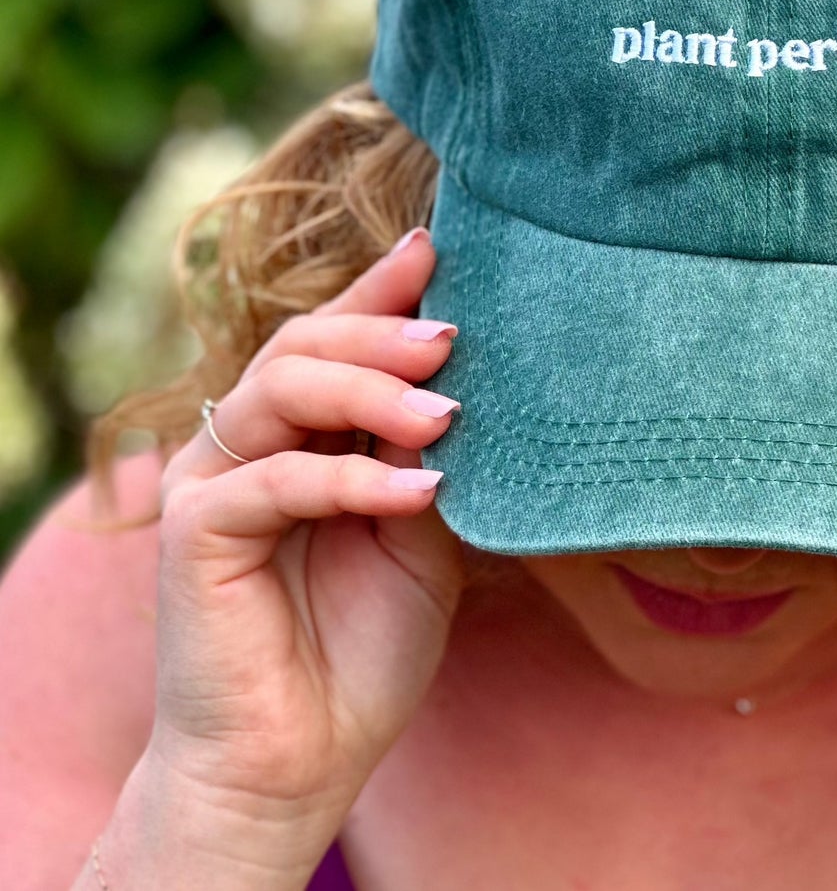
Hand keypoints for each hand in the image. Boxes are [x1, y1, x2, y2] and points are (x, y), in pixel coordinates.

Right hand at [145, 225, 466, 826]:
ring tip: (446, 413)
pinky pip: (275, 479)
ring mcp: (212, 481)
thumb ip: (426, 454)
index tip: (439, 250)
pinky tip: (421, 489)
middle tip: (453, 336)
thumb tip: (468, 376)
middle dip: (381, 329)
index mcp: (297, 432)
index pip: (333, 337)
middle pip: (303, 344)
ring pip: (281, 390)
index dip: (380, 290)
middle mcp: (244, 441)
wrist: (301, 761)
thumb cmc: (363, 645)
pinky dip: (353, 479)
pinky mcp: (194, 532)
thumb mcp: (421, 531)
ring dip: (370, 392)